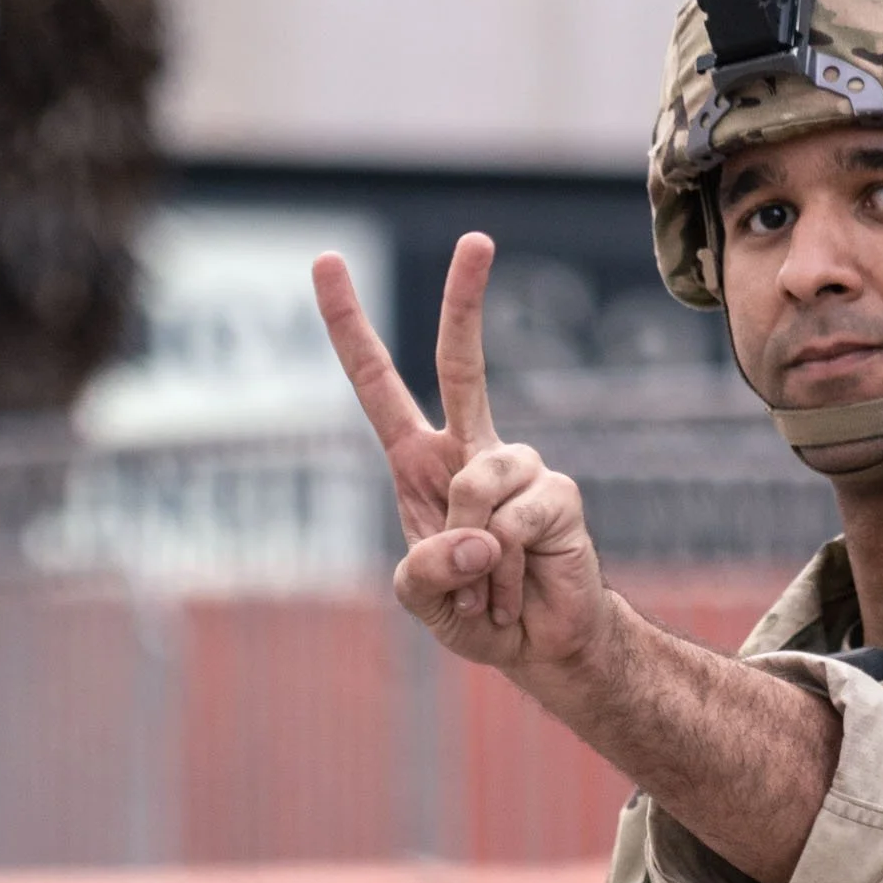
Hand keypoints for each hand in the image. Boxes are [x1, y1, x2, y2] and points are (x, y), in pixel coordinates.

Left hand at [313, 231, 610, 676]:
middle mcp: (471, 451)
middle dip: (465, 300)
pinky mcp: (558, 495)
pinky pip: (514, 521)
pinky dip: (505, 568)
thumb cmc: (472, 610)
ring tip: (489, 588)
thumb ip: (423, 571)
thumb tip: (479, 534)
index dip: (349, 326)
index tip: (324, 262)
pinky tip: (518, 585)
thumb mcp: (420, 598)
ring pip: (477, 483)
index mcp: (419, 462)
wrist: (540, 645)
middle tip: (478, 238)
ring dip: (474, 557)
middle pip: (462, 364)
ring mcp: (518, 468)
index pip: (378, 383)